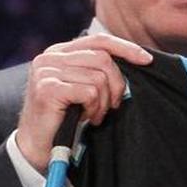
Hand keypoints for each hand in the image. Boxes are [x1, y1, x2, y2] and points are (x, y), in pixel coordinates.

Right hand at [16, 34, 151, 172]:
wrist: (39, 146)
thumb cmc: (67, 116)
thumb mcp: (84, 86)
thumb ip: (100, 69)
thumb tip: (139, 58)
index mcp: (59, 51)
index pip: (99, 40)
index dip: (126, 47)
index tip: (147, 60)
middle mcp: (50, 56)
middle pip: (103, 58)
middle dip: (117, 84)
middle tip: (113, 105)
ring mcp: (46, 71)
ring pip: (98, 77)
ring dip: (104, 101)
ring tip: (95, 114)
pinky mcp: (47, 88)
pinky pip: (89, 92)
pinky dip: (94, 108)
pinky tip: (86, 117)